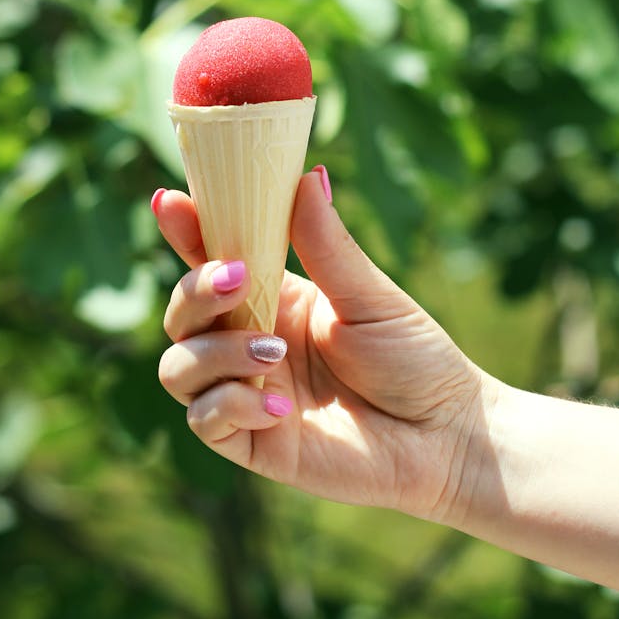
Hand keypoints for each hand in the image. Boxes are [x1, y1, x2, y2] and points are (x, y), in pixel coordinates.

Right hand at [154, 171, 492, 525]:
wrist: (448, 436)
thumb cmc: (416, 360)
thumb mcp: (370, 296)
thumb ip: (327, 245)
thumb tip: (307, 176)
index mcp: (273, 297)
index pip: (211, 259)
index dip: (185, 232)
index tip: (170, 202)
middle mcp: (248, 342)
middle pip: (180, 313)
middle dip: (195, 290)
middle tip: (238, 277)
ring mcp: (245, 392)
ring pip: (178, 367)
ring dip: (215, 352)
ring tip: (277, 352)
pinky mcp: (252, 443)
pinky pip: (204, 420)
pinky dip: (231, 405)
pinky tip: (282, 407)